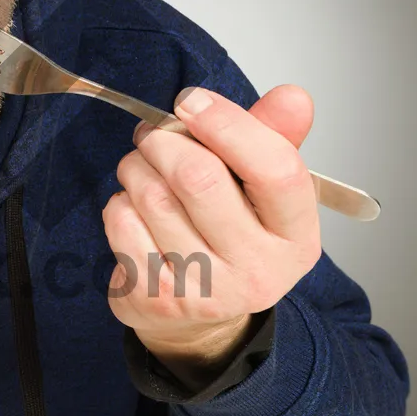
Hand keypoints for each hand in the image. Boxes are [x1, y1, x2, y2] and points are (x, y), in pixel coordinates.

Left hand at [101, 84, 322, 376]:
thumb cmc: (232, 236)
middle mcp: (259, 270)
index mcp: (296, 237)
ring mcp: (206, 290)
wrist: (202, 319)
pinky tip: (134, 208)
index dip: (229, 124)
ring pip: (153, 196)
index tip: (192, 102)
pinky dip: (119, 201)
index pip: (276, 170)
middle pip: (201, 178)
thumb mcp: (262, 190)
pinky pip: (122, 222)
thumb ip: (274, 138)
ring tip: (142, 168)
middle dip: (165, 140)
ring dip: (136, 167)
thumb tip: (293, 97)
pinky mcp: (157, 297)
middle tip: (154, 133)